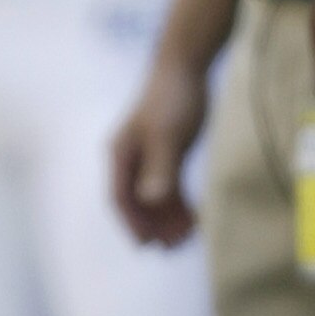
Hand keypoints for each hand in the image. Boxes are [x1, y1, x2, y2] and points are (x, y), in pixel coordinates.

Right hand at [110, 55, 208, 246]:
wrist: (187, 67)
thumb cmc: (173, 99)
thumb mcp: (167, 136)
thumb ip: (160, 169)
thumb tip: (150, 201)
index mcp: (120, 155)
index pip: (120, 198)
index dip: (132, 223)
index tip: (147, 245)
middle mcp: (130, 159)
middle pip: (138, 202)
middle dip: (153, 226)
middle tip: (172, 248)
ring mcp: (148, 156)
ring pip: (154, 197)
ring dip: (167, 218)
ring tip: (186, 239)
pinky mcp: (167, 153)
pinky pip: (169, 186)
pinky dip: (179, 203)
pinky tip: (194, 218)